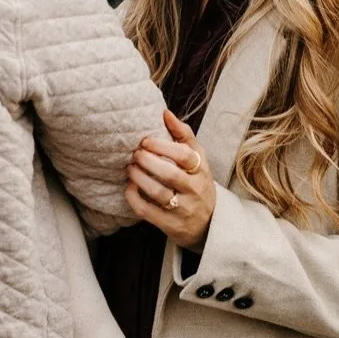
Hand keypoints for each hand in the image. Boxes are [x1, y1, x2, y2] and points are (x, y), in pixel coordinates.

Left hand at [126, 109, 215, 248]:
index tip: (146, 140)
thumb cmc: (197, 183)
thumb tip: (164, 112)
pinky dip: (134, 198)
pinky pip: (148, 211)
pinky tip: (129, 187)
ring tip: (130, 168)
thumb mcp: (198, 159)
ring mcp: (183, 209)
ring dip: (140, 178)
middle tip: (135, 154)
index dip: (162, 146)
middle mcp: (195, 190)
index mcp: (201, 170)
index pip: (185, 155)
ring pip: (158, 193)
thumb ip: (183, 135)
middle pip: (170, 174)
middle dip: (148, 161)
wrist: (209, 223)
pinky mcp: (171, 225)